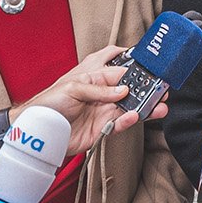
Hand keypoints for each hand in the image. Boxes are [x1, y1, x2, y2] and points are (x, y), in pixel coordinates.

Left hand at [19, 46, 166, 157]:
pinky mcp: (103, 128)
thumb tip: (122, 90)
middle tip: (162, 89)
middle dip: (146, 89)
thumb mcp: (72, 87)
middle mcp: (102, 94)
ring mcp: (103, 111)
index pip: (120, 71)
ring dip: (145, 107)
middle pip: (130, 89)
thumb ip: (99, 88)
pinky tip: (135, 116)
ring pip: (130, 107)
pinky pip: (121, 124)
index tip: (152, 72)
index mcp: (94, 77)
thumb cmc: (48, 103)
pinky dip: (129, 120)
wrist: (39, 132)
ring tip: (159, 106)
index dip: (136, 71)